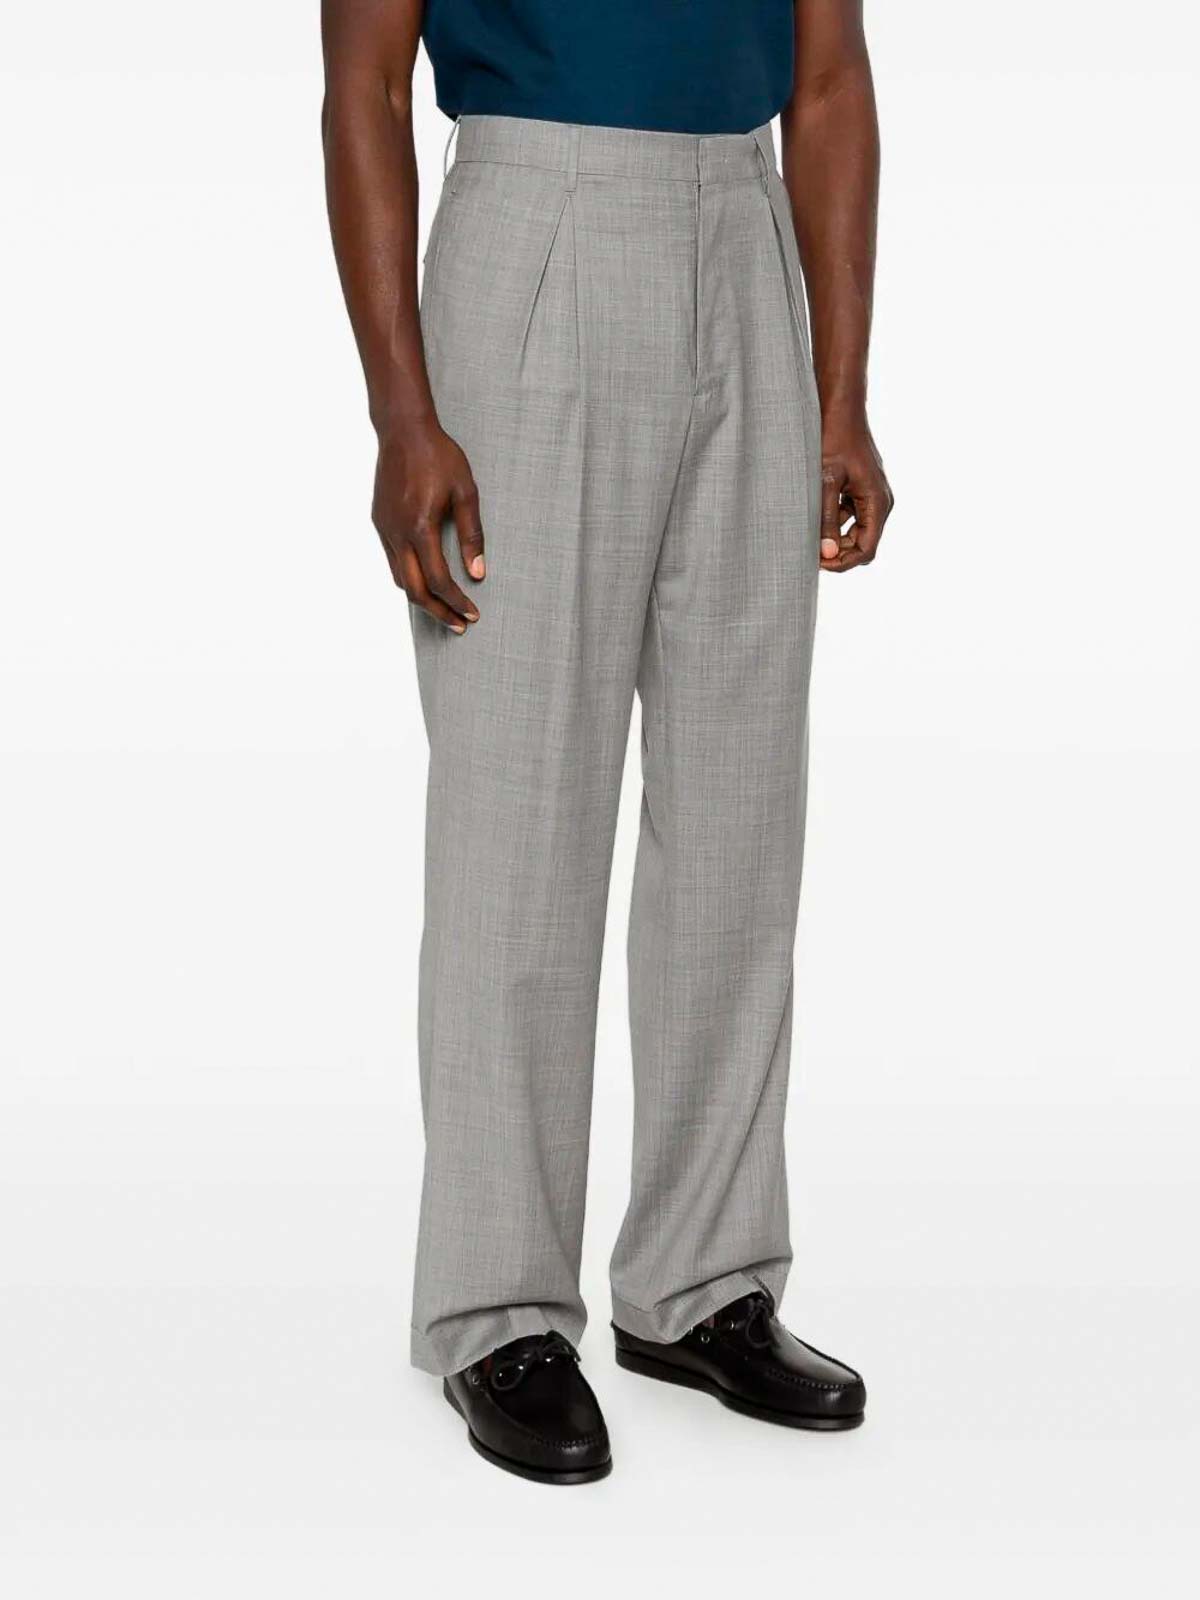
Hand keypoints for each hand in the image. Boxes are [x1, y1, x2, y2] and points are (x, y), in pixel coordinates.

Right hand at [372, 420, 484, 630]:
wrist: (403, 430)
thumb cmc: (439, 456)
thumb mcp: (466, 493)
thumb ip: (472, 535)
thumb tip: (478, 573)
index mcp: (421, 527)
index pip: (439, 580)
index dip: (457, 602)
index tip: (472, 614)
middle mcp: (398, 533)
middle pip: (415, 590)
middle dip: (438, 612)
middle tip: (459, 624)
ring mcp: (385, 529)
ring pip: (399, 579)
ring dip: (422, 598)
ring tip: (444, 607)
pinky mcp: (380, 522)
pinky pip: (393, 561)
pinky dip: (409, 577)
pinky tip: (426, 579)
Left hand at [818, 417, 893, 572]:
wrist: (840, 409)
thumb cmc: (833, 439)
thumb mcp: (826, 481)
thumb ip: (826, 519)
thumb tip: (828, 554)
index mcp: (878, 502)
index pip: (866, 549)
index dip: (842, 562)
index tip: (817, 562)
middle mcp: (880, 502)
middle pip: (862, 544)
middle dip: (838, 552)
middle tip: (808, 551)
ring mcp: (872, 496)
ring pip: (854, 532)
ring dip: (833, 537)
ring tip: (806, 531)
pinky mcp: (861, 490)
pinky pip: (849, 516)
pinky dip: (832, 521)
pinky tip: (811, 514)